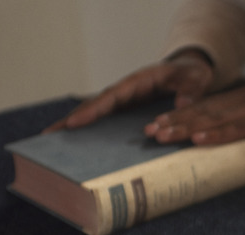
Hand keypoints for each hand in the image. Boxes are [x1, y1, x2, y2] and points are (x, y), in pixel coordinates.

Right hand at [44, 49, 213, 132]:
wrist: (192, 74)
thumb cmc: (192, 74)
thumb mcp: (196, 78)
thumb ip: (190, 90)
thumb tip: (182, 104)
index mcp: (139, 82)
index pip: (112, 96)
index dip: (93, 109)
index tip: (75, 122)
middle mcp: (127, 93)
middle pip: (96, 106)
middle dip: (72, 120)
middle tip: (48, 136)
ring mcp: (125, 104)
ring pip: (97, 116)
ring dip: (75, 128)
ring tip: (52, 144)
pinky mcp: (128, 113)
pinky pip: (107, 123)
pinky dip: (92, 133)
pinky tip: (80, 150)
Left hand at [144, 86, 244, 155]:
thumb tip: (225, 165)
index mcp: (244, 101)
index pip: (205, 109)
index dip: (179, 118)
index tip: (154, 129)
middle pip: (205, 110)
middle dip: (175, 122)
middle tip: (149, 133)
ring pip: (218, 116)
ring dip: (189, 126)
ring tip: (165, 135)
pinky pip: (242, 126)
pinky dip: (219, 133)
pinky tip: (200, 139)